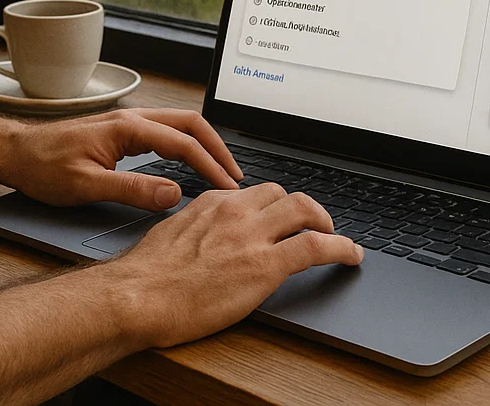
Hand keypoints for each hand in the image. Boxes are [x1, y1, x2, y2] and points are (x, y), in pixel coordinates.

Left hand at [0, 108, 244, 211]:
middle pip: (189, 124)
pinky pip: (164, 133)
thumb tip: (174, 194)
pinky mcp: (121, 133)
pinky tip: (188, 165)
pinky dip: (185, 146)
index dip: (210, 165)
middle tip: (235, 175)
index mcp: (128, 128)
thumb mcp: (86, 186)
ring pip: (178, 126)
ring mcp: (127, 124)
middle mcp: (131, 119)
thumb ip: (132, 190)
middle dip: (217, 148)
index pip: (183, 143)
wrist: (15, 153)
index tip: (228, 187)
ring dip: (202, 145)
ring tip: (220, 170)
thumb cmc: (43, 167)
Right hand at [103, 184, 363, 347]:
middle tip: (311, 223)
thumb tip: (204, 237)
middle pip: (283, 193)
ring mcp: (253, 235)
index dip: (272, 204)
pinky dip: (342, 247)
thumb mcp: (170, 236)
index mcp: (211, 203)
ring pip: (305, 210)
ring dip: (326, 221)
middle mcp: (235, 210)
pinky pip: (317, 246)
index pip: (252, 192)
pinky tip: (351, 255)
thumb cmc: (145, 277)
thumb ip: (195, 229)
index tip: (278, 215)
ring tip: (336, 235)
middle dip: (301, 207)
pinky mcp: (267, 264)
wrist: (138, 296)